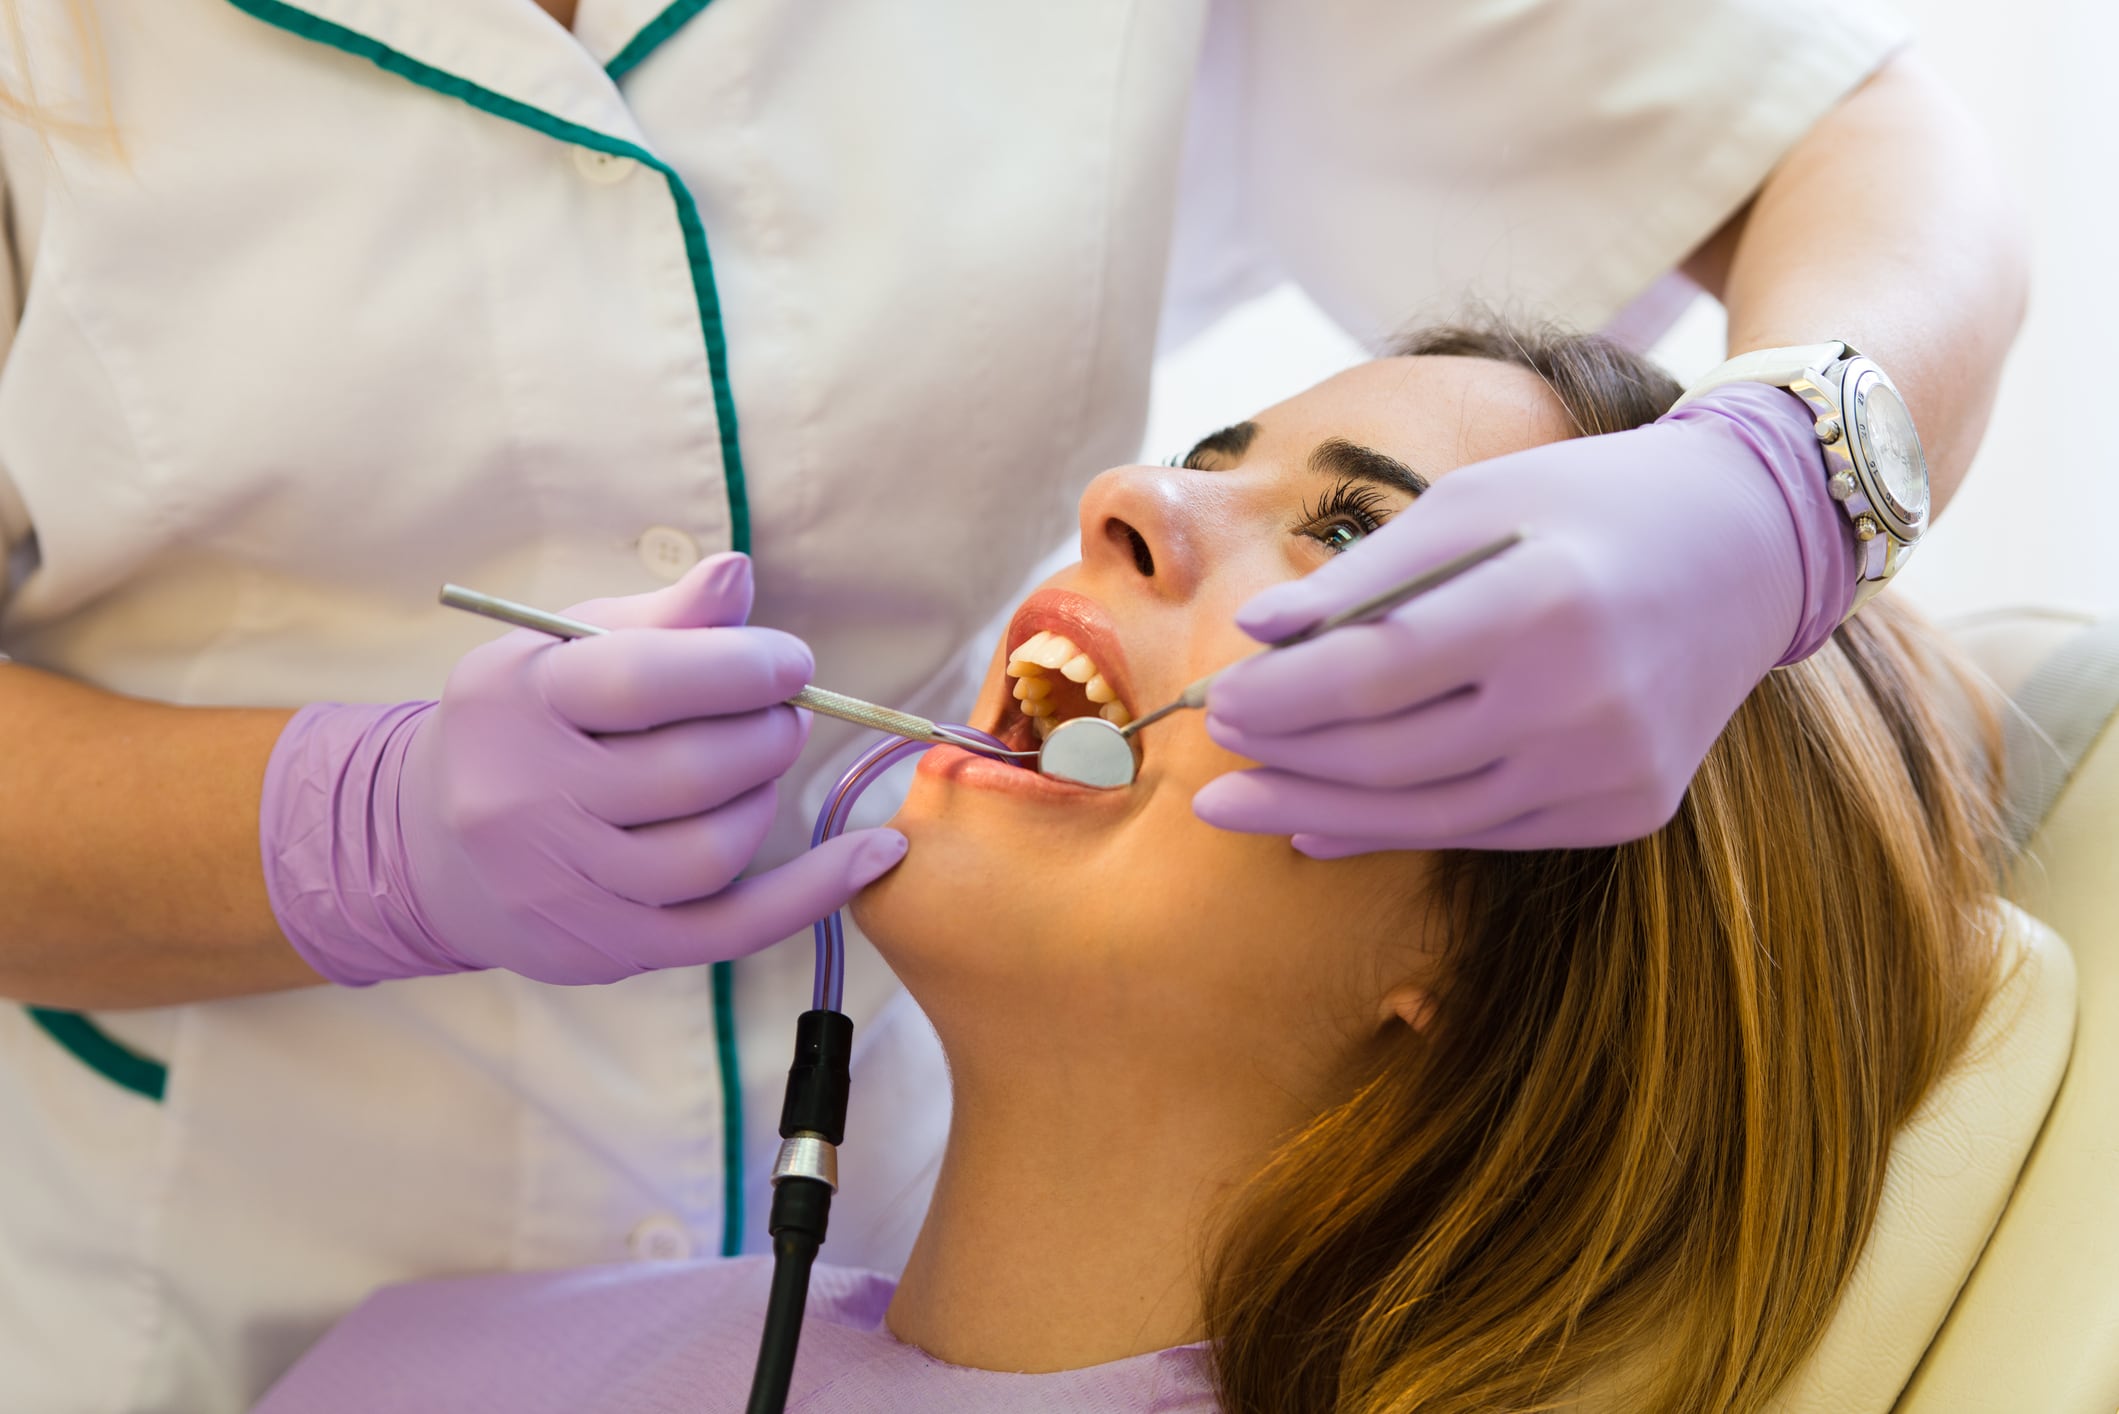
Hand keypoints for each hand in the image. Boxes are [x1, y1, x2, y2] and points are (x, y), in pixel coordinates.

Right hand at [263, 553, 906, 984]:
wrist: (424, 847)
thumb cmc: (526, 725)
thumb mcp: (566, 651)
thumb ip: (659, 619)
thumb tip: (738, 574)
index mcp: (518, 701)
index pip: (643, 683)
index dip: (740, 669)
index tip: (791, 662)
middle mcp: (526, 799)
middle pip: (689, 773)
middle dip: (765, 734)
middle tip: (787, 713)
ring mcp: (564, 884)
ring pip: (711, 851)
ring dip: (767, 798)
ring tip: (768, 764)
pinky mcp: (607, 947)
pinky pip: (732, 928)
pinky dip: (816, 891)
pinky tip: (876, 853)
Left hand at [1193, 383, 1853, 853]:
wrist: (1750, 546)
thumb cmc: (1590, 503)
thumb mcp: (1477, 502)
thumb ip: (1366, 574)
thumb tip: (1255, 632)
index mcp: (1542, 602)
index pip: (1374, 674)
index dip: (1281, 697)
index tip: (1214, 700)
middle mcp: (1585, 699)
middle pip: (1391, 754)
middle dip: (1285, 760)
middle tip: (1206, 760)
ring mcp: (1612, 767)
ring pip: (1430, 813)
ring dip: (1319, 812)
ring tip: (1235, 809)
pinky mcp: (1627, 809)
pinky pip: (1486, 833)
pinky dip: (1395, 832)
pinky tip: (1321, 826)